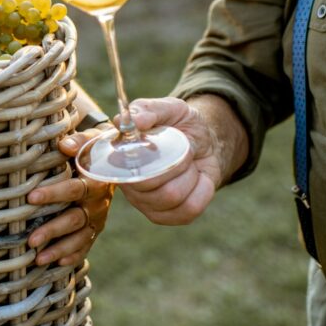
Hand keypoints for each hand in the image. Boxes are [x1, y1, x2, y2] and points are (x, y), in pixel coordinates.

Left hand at [25, 125, 114, 266]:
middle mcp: (99, 203)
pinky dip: (73, 256)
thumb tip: (63, 145)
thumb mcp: (91, 141)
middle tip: (31, 239)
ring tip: (38, 259)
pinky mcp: (95, 229)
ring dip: (59, 248)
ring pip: (79, 237)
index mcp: (96, 181)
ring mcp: (97, 219)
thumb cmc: (95, 149)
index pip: (74, 189)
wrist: (116, 161)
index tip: (31, 198)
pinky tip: (57, 263)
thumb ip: (79, 142)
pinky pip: (85, 245)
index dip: (54, 194)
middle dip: (53, 230)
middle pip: (75, 219)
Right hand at [115, 96, 241, 225]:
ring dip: (190, 176)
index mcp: (119, 157)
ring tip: (190, 165)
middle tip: (184, 151)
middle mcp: (128, 184)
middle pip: (150, 185)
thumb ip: (148, 109)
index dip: (141, 161)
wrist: (206, 141)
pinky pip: (190, 209)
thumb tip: (131, 121)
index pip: (122, 168)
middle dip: (176, 163)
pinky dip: (202, 190)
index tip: (160, 146)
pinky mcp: (168, 217)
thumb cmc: (181, 124)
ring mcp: (147, 204)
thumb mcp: (168, 108)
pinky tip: (199, 180)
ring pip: (172, 197)